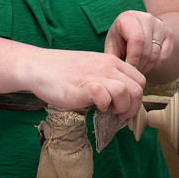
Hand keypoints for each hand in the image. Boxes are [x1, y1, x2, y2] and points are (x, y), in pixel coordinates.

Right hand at [27, 48, 146, 121]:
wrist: (39, 66)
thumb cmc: (62, 71)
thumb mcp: (91, 69)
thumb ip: (106, 79)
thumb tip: (119, 100)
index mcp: (111, 61)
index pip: (139, 80)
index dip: (136, 98)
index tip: (125, 108)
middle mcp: (107, 66)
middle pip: (137, 88)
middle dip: (133, 107)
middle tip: (119, 116)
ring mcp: (96, 75)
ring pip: (125, 92)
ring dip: (121, 108)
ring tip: (108, 113)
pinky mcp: (84, 86)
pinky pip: (105, 96)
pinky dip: (104, 105)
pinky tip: (95, 107)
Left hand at [104, 10, 170, 73]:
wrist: (135, 31)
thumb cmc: (120, 40)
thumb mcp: (112, 46)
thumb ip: (113, 57)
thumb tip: (119, 70)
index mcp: (128, 18)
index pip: (137, 40)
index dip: (134, 58)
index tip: (130, 69)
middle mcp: (145, 18)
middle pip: (147, 49)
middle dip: (139, 65)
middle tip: (133, 71)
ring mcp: (159, 25)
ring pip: (156, 54)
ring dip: (147, 66)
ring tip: (138, 67)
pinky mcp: (168, 33)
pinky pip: (165, 56)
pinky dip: (156, 65)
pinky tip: (148, 63)